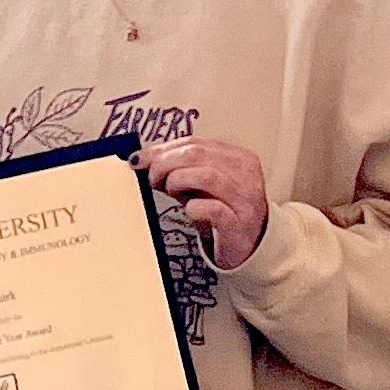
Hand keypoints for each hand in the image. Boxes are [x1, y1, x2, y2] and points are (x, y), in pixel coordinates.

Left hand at [136, 138, 270, 270]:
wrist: (250, 246)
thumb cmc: (224, 213)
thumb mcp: (204, 185)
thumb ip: (182, 169)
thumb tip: (145, 159)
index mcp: (237, 157)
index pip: (195, 143)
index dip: (162, 149)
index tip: (140, 160)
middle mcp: (245, 174)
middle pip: (196, 154)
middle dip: (165, 164)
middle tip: (153, 179)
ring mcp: (244, 198)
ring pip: (205, 176)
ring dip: (178, 182)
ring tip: (171, 193)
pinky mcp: (238, 223)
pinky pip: (212, 209)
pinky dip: (194, 207)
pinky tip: (190, 211)